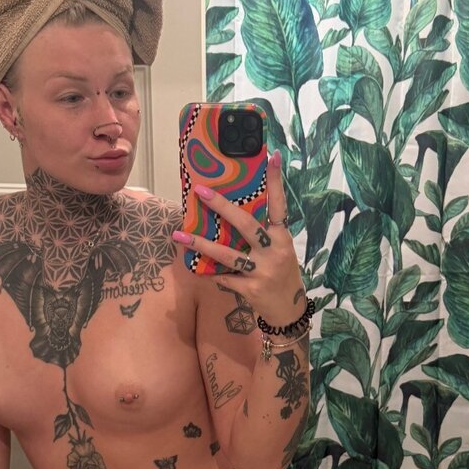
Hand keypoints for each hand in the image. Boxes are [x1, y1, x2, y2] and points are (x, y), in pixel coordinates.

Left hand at [173, 150, 305, 326]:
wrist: (289, 311)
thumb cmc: (282, 275)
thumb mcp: (280, 251)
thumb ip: (263, 234)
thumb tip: (233, 212)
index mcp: (283, 238)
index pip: (279, 205)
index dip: (276, 182)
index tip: (272, 157)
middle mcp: (274, 252)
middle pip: (246, 224)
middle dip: (222, 207)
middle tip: (201, 191)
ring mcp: (262, 272)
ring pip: (227, 254)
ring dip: (201, 244)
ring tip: (178, 235)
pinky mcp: (250, 289)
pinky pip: (224, 278)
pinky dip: (209, 272)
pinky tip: (194, 267)